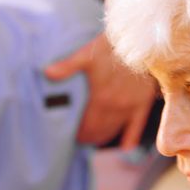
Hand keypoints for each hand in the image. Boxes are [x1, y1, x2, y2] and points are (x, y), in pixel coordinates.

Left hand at [45, 33, 157, 148]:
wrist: (143, 40)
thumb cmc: (114, 45)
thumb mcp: (88, 53)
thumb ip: (68, 66)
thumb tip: (46, 73)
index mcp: (100, 99)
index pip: (87, 126)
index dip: (79, 133)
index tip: (72, 134)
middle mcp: (116, 107)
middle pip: (99, 131)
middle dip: (88, 137)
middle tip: (80, 137)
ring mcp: (130, 107)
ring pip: (114, 131)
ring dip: (103, 137)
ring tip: (94, 139)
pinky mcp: (142, 104)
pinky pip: (136, 128)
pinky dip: (129, 140)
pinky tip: (124, 148)